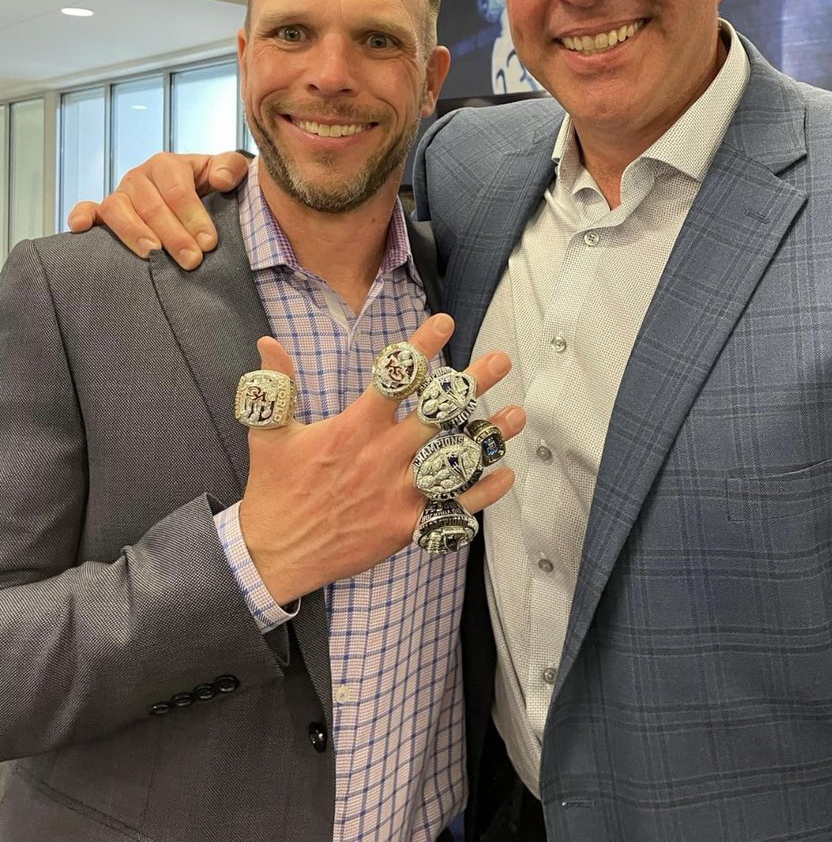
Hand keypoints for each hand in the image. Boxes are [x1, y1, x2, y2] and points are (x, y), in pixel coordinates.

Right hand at [67, 151, 249, 268]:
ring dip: (134, 233)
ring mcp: (121, 194)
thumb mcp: (228, 171)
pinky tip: (81, 229)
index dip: (194, 217)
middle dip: (173, 235)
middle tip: (191, 260)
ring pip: (118, 209)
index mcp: (167, 165)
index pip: (178, 191)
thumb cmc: (211, 185)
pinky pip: (89, 210)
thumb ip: (231, 167)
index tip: (208, 243)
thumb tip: (221, 180)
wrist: (196, 191)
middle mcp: (140, 177)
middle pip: (151, 205)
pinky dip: (82, 216)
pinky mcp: (105, 211)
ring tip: (152, 255)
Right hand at [239, 315, 521, 602]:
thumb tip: (269, 340)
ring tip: (516, 414)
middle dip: (471, 384)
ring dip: (487, 437)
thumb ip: (276, 384)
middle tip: (499, 360)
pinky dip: (482, 494)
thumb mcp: (269, 432)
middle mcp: (381, 457)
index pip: (393, 379)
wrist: (274, 555)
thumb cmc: (274, 490)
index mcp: (352, 429)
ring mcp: (397, 494)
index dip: (421, 348)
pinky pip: (453, 510)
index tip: (445, 323)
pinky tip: (504, 474)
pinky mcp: (405, 528)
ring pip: (453, 460)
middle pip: (436, 414)